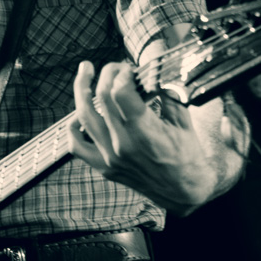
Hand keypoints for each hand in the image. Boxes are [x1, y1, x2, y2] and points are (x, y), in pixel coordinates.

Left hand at [68, 60, 216, 214]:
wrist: (184, 192)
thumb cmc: (187, 156)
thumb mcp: (183, 120)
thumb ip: (167, 93)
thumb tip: (152, 71)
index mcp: (145, 132)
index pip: (120, 92)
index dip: (122, 73)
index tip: (128, 68)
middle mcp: (123, 145)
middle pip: (101, 98)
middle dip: (106, 74)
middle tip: (114, 67)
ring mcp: (110, 158)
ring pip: (84, 117)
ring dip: (82, 90)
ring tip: (84, 72)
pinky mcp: (104, 168)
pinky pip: (77, 146)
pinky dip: (73, 127)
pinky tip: (79, 114)